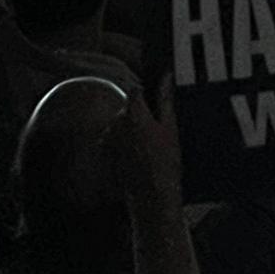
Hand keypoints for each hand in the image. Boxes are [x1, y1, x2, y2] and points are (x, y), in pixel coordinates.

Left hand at [102, 80, 183, 232]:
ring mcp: (107, 137)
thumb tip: (165, 77)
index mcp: (133, 113)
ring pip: (120, 124)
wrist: (151, 195)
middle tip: (157, 132)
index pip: (136, 91)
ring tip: (148, 148)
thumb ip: (165, 100)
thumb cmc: (165, 163)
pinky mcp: (104, 151)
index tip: (155, 102)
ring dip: (131, 128)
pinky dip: (123, 142)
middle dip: (140, 114)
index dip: (146, 94)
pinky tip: (138, 156)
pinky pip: (114, 138)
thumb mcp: (170, 129)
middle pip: (127, 108)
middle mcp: (115, 122)